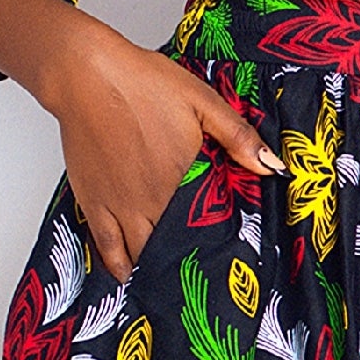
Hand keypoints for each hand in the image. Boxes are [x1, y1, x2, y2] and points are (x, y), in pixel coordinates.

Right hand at [42, 20, 273, 277]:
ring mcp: (118, 206)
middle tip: (201, 277)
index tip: (229, 258)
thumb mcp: (202, 102)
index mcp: (180, 179)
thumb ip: (238, 137)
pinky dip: (119, 266)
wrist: (86, 75)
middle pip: (172, 248)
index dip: (217, 245)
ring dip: (156, 268)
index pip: (205, 226)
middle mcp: (149, 201)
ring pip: (140, 254)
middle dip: (187, 262)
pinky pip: (106, 248)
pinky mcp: (92, 203)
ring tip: (171, 284)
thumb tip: (273, 166)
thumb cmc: (142, 83)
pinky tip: (128, 275)